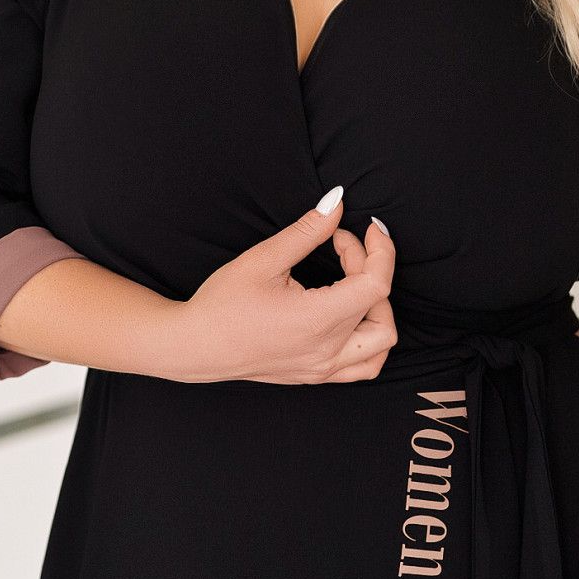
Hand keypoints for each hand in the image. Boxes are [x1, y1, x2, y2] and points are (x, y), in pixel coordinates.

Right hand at [174, 192, 397, 383]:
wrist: (195, 346)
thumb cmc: (222, 304)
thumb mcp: (264, 259)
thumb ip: (307, 231)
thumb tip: (338, 203)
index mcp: (317, 320)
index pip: (377, 285)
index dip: (380, 250)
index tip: (366, 228)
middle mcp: (327, 350)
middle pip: (378, 304)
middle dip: (370, 267)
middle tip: (339, 247)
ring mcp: (323, 368)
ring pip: (382, 342)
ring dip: (379, 307)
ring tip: (353, 283)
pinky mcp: (316, 375)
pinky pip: (365, 365)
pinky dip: (371, 339)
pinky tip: (352, 315)